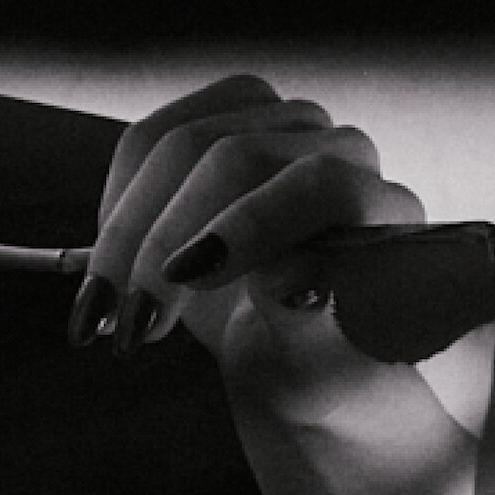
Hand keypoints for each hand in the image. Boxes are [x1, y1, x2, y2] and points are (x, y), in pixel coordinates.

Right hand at [80, 77, 440, 427]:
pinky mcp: (226, 118)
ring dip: (125, 228)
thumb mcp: (318, 376)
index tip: (184, 278)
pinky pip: (146, 142)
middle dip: (163, 238)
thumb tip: (289, 282)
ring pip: (177, 143)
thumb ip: (312, 331)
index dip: (249, 223)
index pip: (321, 186)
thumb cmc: (318, 372)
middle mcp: (343, 152)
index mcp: (387, 213)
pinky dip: (117, 206)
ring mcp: (283, 127)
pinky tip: (112, 266)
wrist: (297, 354)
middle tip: (128, 323)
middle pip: (235, 156)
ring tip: (107, 311)